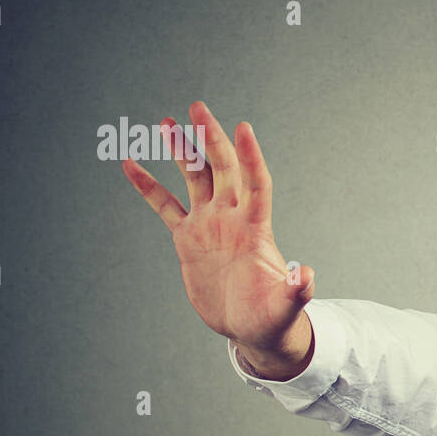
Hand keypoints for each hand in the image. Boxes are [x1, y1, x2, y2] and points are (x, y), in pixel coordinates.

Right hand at [121, 101, 314, 361]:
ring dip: (183, 151)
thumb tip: (305, 276)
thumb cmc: (273, 317)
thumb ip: (296, 289)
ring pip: (195, 178)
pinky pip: (164, 205)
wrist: (252, 327)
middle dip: (211, 138)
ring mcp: (209, 225)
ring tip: (168, 123)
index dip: (251, 157)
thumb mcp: (286, 306)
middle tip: (198, 107)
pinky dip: (148, 186)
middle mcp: (231, 218)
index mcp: (255, 229)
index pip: (256, 183)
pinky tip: (131, 164)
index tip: (244, 127)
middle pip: (222, 168)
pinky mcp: (188, 238)